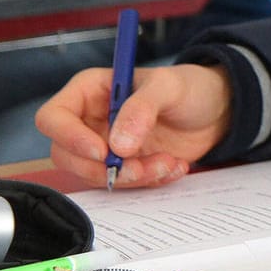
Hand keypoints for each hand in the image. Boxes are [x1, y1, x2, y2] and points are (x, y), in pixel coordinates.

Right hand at [35, 64, 233, 188]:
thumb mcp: (169, 86)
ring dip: (130, 178)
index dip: (70, 138)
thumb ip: (141, 109)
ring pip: (94, 175)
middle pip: (66, 155)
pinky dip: (148, 182)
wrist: (217, 110)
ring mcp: (105, 145)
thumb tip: (117, 144)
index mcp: (89, 91)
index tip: (103, 151)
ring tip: (167, 163)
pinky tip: (174, 166)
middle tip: (138, 167)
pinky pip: (122, 184)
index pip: (53, 117)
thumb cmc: (189, 87)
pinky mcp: (124, 166)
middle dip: (101, 168)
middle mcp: (89, 120)